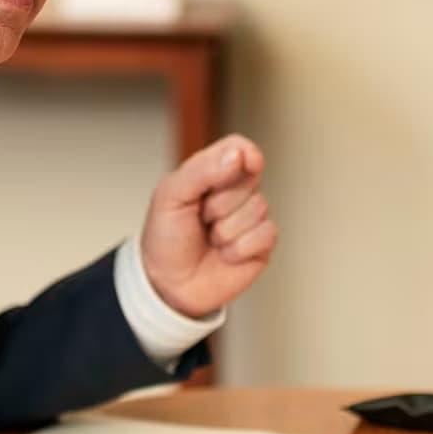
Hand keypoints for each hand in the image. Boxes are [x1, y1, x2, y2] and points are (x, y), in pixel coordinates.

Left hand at [139, 135, 278, 318]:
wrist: (167, 285)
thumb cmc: (165, 238)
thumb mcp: (170, 196)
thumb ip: (201, 170)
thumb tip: (239, 155)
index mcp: (211, 174)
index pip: (239, 148)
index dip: (245, 153)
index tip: (242, 162)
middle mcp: (235, 192)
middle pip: (250, 178)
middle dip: (221, 201)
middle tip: (200, 217)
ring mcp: (250, 219)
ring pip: (258, 208)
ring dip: (227, 229)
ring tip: (210, 239)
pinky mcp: (261, 245)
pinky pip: (266, 234)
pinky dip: (240, 248)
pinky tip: (225, 255)